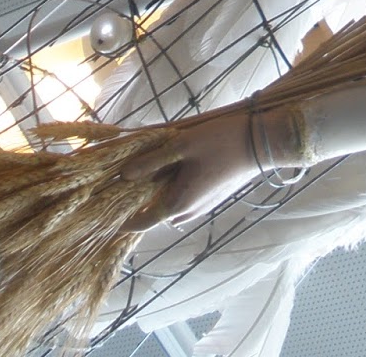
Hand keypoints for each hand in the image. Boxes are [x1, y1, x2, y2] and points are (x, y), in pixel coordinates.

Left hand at [120, 110, 258, 230]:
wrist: (260, 143)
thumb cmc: (220, 141)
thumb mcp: (181, 145)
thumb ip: (151, 162)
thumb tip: (124, 174)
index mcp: (178, 203)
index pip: (141, 222)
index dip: (122, 222)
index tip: (105, 219)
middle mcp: (189, 212)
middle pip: (154, 214)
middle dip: (139, 204)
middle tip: (126, 182)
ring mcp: (203, 207)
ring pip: (171, 207)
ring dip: (159, 196)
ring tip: (152, 171)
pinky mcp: (212, 199)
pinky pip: (185, 201)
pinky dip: (174, 191)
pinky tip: (177, 169)